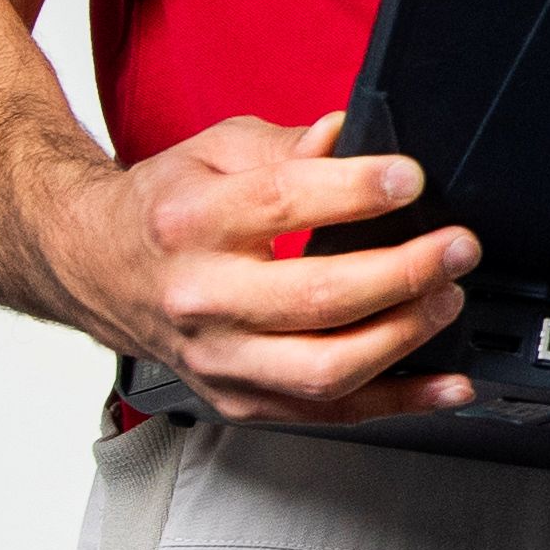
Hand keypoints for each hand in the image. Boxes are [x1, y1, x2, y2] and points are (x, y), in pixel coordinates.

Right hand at [44, 107, 481, 422]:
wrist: (94, 268)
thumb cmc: (163, 210)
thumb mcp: (214, 151)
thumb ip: (288, 145)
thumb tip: (351, 136)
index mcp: (192, 222)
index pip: (282, 204)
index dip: (356, 191)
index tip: (410, 181)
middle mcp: (202, 296)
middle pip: (315, 298)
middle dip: (403, 273)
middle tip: (456, 249)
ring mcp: (219, 357)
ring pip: (325, 368)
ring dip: (404, 337)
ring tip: (448, 299)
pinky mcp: (238, 398)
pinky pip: (328, 413)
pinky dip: (399, 403)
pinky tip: (447, 384)